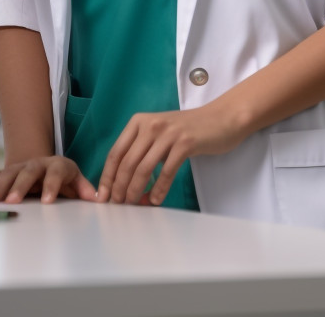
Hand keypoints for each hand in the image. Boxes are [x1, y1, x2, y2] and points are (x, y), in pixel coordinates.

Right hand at [0, 156, 96, 203]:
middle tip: (12, 201)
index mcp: (58, 165)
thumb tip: (98, 198)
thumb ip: (85, 189)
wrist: (46, 167)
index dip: (52, 186)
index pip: (56, 173)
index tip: (48, 201)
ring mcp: (21, 167)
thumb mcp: (76, 182)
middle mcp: (37, 164)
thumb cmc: (64, 180)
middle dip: (20, 186)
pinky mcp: (7, 172)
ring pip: (8, 173)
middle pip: (29, 172)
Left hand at [97, 103, 243, 205]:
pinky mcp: (185, 143)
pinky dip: (159, 189)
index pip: (115, 153)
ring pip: (143, 168)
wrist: (221, 118)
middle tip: (119, 205)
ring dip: (136, 191)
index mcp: (139, 121)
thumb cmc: (187, 130)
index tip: (103, 197)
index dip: (107, 177)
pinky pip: (167, 172)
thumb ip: (142, 151)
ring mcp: (168, 133)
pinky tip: (156, 200)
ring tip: (136, 205)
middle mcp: (150, 124)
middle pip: (127, 163)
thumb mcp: (159, 134)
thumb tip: (124, 183)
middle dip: (120, 188)